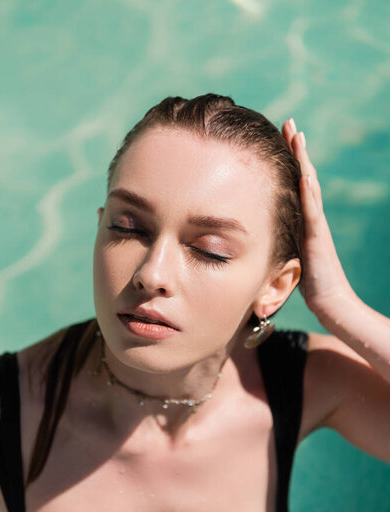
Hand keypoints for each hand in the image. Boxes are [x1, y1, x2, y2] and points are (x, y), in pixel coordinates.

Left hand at [281, 118, 354, 318]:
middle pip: (304, 177)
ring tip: (296, 135)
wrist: (332, 303)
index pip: (296, 185)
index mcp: (304, 221)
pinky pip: (312, 212)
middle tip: (289, 123)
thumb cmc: (312, 285)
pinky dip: (308, 192)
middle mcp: (313, 219)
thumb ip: (283, 242)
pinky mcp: (317, 240)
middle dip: (296, 149)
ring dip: (303, 161)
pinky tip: (303, 174)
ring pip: (309, 187)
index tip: (280, 138)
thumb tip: (265, 236)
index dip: (289, 161)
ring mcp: (317, 227)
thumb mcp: (291, 257)